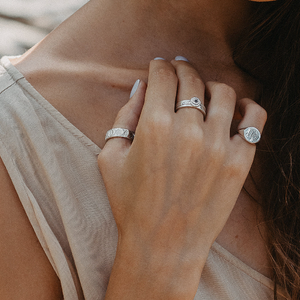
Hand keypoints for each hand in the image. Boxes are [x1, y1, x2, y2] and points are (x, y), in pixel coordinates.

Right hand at [98, 59, 266, 298]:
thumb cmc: (131, 203)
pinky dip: (247, 106)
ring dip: (211, 85)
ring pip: (223, 92)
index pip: (162, 76)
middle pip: (191, 80)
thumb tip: (142, 87)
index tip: (159, 65)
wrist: (163, 244)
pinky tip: (236, 108)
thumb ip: (125, 116)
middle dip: (182, 69)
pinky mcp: (238, 162)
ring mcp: (217, 145)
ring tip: (204, 90)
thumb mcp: (110, 157)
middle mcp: (188, 130)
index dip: (160, 65)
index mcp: (153, 126)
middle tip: (179, 71)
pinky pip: (254, 118)